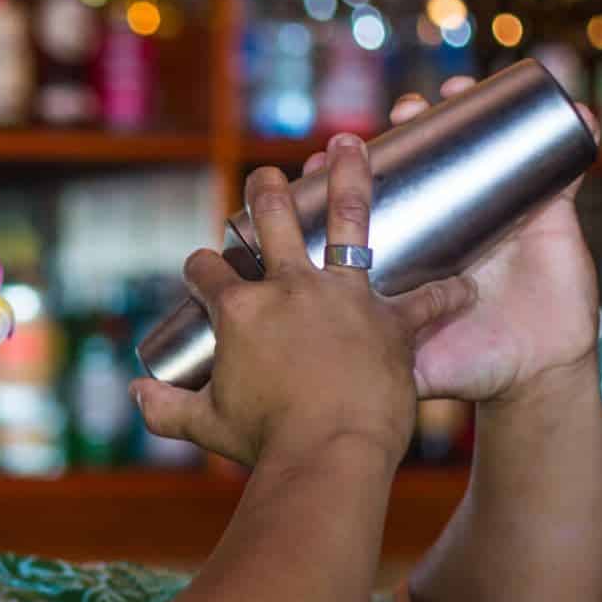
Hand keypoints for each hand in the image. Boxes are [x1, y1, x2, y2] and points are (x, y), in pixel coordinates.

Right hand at [131, 135, 474, 467]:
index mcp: (241, 311)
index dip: (201, 267)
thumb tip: (135, 396)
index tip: (202, 268)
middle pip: (273, 219)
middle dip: (265, 190)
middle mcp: (290, 288)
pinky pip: (424, 300)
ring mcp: (344, 297)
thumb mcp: (206, 426)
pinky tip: (466, 283)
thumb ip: (166, 409)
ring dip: (349, 177)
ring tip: (350, 146)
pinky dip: (445, 294)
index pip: (208, 271)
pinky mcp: (390, 322)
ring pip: (348, 219)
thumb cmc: (266, 444)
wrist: (327, 456)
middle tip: (266, 174)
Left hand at [300, 77, 601, 404]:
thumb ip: (369, 358)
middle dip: (413, 123)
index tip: (324, 156)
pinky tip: (575, 108)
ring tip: (457, 88)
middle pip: (429, 156)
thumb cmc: (471, 366)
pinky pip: (566, 169)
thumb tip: (315, 368)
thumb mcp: (409, 359)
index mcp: (418, 246)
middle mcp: (456, 221)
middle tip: (401, 110)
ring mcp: (502, 213)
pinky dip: (576, 132)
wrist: (534, 377)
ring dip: (474, 108)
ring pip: (486, 147)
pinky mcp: (552, 217)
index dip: (351, 172)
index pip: (378, 195)